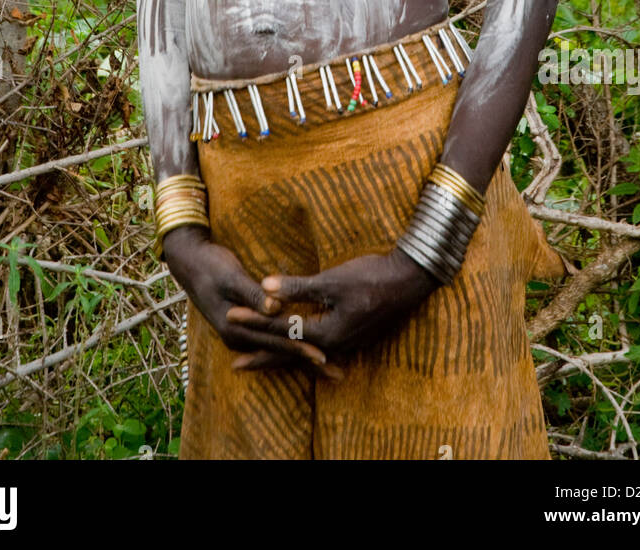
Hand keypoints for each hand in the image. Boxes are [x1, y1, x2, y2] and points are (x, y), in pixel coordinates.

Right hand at [161, 225, 332, 375]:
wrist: (189, 262)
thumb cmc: (211, 265)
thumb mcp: (231, 276)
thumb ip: (253, 294)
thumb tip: (275, 309)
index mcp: (235, 329)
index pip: (276, 342)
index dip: (301, 348)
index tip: (325, 356)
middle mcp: (239, 338)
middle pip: (280, 352)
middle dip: (309, 362)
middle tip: (339, 374)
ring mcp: (242, 335)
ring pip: (278, 349)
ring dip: (304, 358)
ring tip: (331, 369)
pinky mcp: (246, 327)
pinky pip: (273, 341)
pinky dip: (292, 345)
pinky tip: (307, 350)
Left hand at [225, 247, 436, 372]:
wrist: (409, 280)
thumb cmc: (371, 276)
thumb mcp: (332, 280)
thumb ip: (297, 287)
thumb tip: (264, 287)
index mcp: (328, 333)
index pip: (282, 329)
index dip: (255, 321)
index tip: (230, 315)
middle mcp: (335, 346)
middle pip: (291, 353)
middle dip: (262, 355)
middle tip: (235, 363)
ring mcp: (345, 345)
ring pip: (304, 354)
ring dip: (280, 355)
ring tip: (258, 361)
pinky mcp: (351, 338)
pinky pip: (318, 350)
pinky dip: (301, 351)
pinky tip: (295, 352)